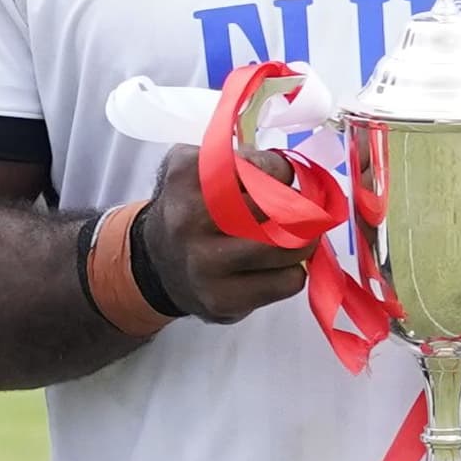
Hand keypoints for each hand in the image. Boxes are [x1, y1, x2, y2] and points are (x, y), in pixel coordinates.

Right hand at [140, 145, 317, 323]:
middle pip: (279, 210)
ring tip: (292, 238)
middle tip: (299, 212)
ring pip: (288, 249)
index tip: (278, 182)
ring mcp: (204, 263)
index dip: (281, 174)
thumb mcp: (202, 166)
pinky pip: (286, 282)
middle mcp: (190, 219)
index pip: (262, 169)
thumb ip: (247, 160)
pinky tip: (273, 266)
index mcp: (187, 176)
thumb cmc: (193, 208)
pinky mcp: (221, 299)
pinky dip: (292, 272)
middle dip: (300, 209)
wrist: (157, 263)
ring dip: (303, 242)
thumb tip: (296, 177)